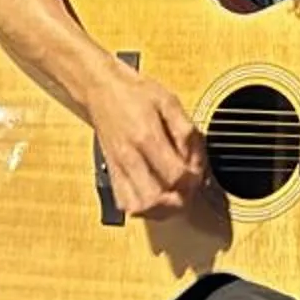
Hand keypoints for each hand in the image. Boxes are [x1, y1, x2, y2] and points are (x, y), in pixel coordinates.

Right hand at [87, 72, 211, 217]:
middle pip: (156, 199)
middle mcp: (130, 157)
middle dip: (179, 201)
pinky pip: (125, 204)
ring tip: (175, 197)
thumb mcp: (169, 101)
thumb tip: (196, 160)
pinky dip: (143, 209)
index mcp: (146, 136)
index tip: (198, 173)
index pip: (174, 175)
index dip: (193, 180)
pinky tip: (156, 198)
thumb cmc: (134, 93)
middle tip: (189, 189)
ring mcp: (118, 168)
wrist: (101, 89)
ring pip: (139, 208)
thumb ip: (186, 131)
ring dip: (162, 210)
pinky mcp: (112, 173)